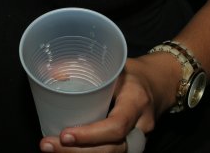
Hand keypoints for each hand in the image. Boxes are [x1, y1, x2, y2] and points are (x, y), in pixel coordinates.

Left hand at [39, 56, 172, 152]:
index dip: (90, 135)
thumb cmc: (135, 73)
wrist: (162, 83)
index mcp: (136, 101)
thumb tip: (52, 73)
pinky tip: (68, 151)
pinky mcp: (131, 146)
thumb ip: (89, 70)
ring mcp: (138, 139)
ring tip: (51, 149)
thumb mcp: (116, 65)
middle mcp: (140, 126)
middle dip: (76, 152)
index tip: (64, 134)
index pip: (115, 126)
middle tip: (47, 145)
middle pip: (110, 149)